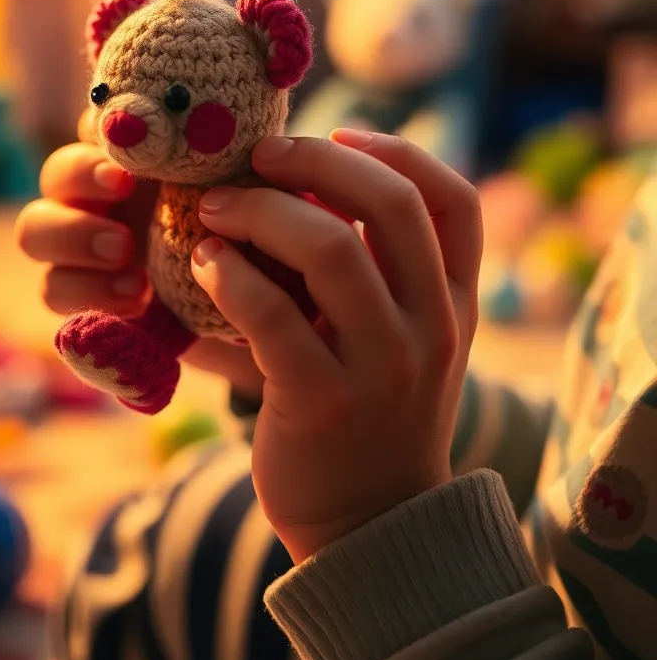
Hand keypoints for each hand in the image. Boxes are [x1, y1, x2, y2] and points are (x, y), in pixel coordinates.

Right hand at [15, 112, 266, 401]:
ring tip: (125, 251)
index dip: (105, 127)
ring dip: (73, 235)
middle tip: (121, 187)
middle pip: (54, 171)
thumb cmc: (260, 242)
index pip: (95, 125)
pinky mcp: (82, 298)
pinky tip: (136, 298)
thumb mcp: (259, 200)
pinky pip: (54, 290)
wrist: (263, 319)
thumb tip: (288, 136)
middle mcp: (98, 199)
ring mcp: (81, 249)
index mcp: (134, 161)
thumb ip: (252, 165)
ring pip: (34, 229)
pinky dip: (87, 292)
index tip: (139, 141)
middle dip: (80, 175)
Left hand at [191, 130, 481, 563]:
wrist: (368, 527)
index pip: (454, 201)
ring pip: (332, 251)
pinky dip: (230, 275)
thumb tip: (300, 181)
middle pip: (391, 205)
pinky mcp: (322, 402)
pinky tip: (203, 264)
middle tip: (260, 154)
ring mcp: (384, 368)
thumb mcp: (405, 342)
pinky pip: (272, 315)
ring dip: (262, 212)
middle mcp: (433, 329)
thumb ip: (381, 274)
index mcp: (455, 303)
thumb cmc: (370, 414)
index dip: (398, 151)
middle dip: (318, 161)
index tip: (340, 132)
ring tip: (215, 211)